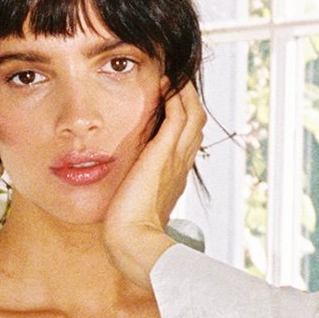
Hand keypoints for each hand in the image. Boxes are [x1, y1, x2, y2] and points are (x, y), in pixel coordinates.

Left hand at [103, 82, 205, 287]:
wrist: (133, 239)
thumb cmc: (127, 230)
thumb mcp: (133, 205)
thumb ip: (133, 191)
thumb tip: (121, 189)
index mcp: (174, 176)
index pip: (187, 141)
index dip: (182, 121)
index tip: (170, 105)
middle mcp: (181, 164)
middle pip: (197, 124)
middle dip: (189, 101)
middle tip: (176, 83)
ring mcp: (176, 158)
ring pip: (193, 115)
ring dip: (185, 93)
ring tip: (173, 78)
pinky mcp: (164, 153)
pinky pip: (179, 116)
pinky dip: (176, 98)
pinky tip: (166, 85)